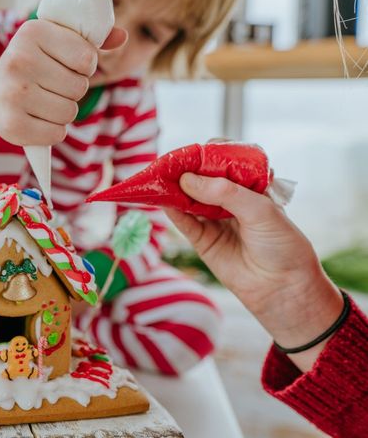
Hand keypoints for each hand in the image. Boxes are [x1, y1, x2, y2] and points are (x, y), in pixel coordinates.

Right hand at [0, 20, 126, 146]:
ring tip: (44, 104)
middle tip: (51, 87)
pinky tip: (38, 120)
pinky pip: (57, 134)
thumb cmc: (33, 67)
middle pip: (80, 88)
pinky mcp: (12, 125)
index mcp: (33, 32)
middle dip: (73, 91)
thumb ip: (90, 40)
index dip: (85, 67)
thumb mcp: (56, 44)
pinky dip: (53, 131)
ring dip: (64, 113)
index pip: (87, 58)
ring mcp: (13, 94)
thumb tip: (122, 37)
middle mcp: (19, 60)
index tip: (67, 66)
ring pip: (70, 113)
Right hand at [166, 173, 342, 370]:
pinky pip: (183, 221)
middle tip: (166, 164)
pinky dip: (170, 210)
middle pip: (201, 177)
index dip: (208, 154)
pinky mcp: (202, 239)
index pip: (225, 160)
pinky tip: (161, 200)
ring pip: (188, 198)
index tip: (193, 153)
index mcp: (251, 184)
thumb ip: (225, 193)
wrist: (283, 287)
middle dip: (184, 170)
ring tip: (156, 179)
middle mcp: (230, 198)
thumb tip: (187, 180)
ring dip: (172, 189)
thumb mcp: (260, 211)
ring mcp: (214, 218)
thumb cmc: (282, 245)